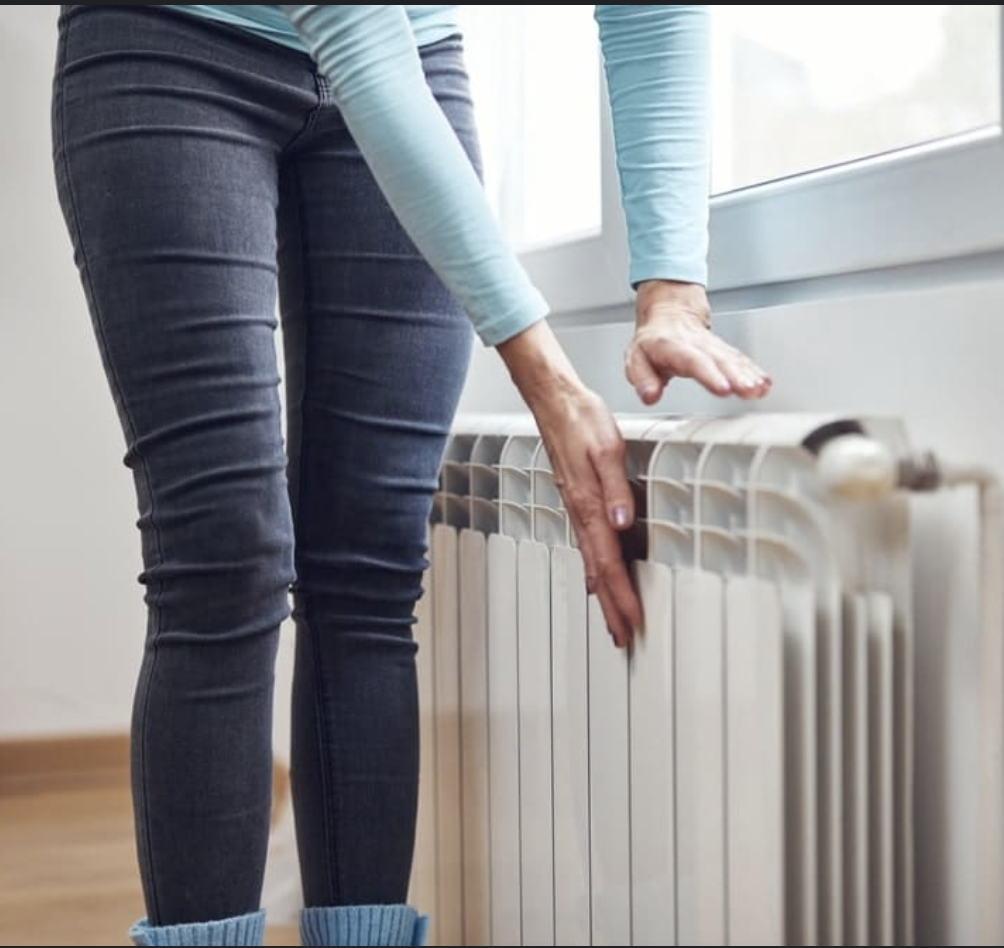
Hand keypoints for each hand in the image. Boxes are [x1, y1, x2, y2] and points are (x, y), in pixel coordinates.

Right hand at [497, 321, 641, 647]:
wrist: (554, 401)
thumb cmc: (582, 420)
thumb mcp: (607, 448)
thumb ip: (617, 488)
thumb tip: (622, 524)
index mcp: (590, 505)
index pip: (608, 562)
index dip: (622, 595)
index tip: (634, 623)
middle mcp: (581, 513)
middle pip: (597, 573)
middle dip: (611, 608)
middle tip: (623, 639)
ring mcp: (576, 509)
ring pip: (590, 563)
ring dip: (603, 594)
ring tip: (613, 620)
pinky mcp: (576, 501)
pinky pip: (585, 546)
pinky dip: (592, 571)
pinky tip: (594, 580)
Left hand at [626, 280, 770, 402]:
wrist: (668, 311)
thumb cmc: (652, 341)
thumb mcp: (635, 359)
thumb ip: (642, 378)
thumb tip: (649, 396)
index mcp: (673, 346)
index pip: (693, 361)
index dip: (709, 375)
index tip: (723, 388)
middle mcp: (696, 344)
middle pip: (719, 360)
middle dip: (737, 376)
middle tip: (749, 390)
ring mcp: (712, 345)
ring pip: (732, 358)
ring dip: (748, 374)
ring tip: (759, 388)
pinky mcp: (723, 350)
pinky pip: (739, 359)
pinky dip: (753, 371)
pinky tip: (764, 383)